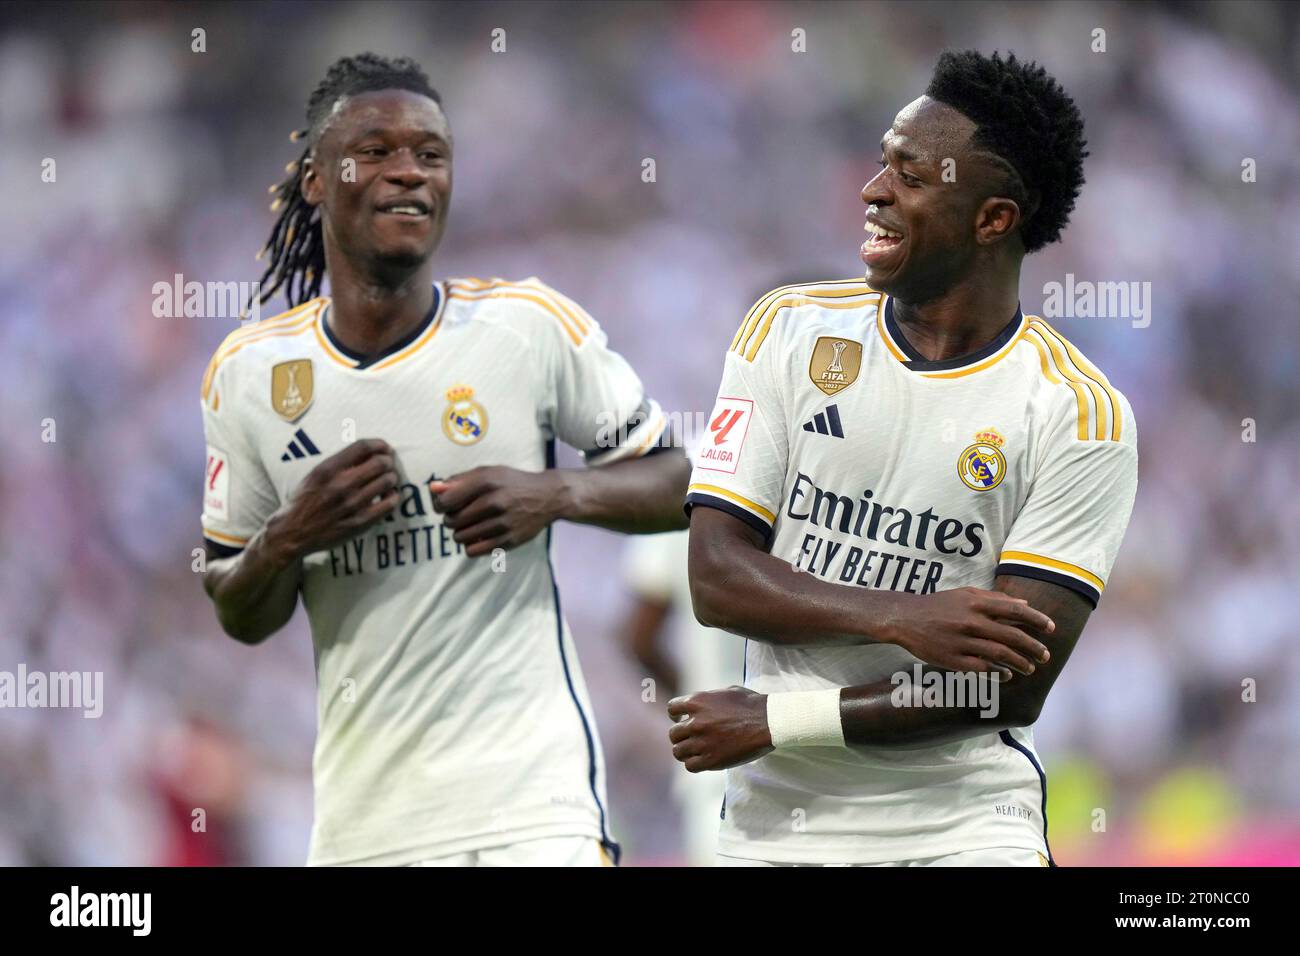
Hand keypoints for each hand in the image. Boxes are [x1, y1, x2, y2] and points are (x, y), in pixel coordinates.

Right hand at [265, 439, 399, 560]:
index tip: (385, 448)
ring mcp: (351, 504)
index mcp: (328, 469)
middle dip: (389, 461)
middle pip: (380, 462)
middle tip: (388, 465)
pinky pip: (389, 504)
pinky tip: (388, 497)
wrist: (293, 533)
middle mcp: (340, 485)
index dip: (380, 444)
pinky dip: (393, 497)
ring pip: (387, 481)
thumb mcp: (316, 475)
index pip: (363, 447)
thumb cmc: (306, 501)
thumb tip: (370, 451)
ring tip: (389, 480)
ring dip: (392, 478)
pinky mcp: (360, 522)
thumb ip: (340, 463)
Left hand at [430, 466, 568, 556]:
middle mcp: (495, 501)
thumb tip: (432, 489)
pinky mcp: (509, 540)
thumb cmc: (511, 483)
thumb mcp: (488, 473)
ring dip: (460, 533)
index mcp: (486, 481)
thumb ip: (459, 480)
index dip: (440, 505)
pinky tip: (478, 537)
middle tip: (462, 515)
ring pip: (460, 538)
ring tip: (470, 526)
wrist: (547, 497)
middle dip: (451, 519)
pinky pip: (473, 551)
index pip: (445, 500)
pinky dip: (471, 546)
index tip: (446, 505)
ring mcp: (503, 523)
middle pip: (451, 521)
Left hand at [667, 686, 773, 772]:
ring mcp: (702, 742)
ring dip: (685, 751)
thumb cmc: (751, 704)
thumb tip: (700, 704)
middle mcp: (696, 722)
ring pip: (678, 751)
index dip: (675, 715)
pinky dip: (694, 763)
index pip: (672, 709)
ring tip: (694, 751)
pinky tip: (703, 760)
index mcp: (697, 702)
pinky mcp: (711, 760)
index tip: (680, 719)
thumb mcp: (726, 692)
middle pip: (673, 734)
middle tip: (690, 738)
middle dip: (681, 735)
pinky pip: (690, 765)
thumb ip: (708, 699)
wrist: (768, 722)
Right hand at [877, 587, 1053, 676]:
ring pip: (1000, 654)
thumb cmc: (938, 605)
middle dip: (1033, 647)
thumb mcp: (965, 594)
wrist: (905, 618)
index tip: (1051, 629)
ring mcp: (962, 641)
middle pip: (1011, 635)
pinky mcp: (953, 659)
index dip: (1036, 620)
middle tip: (1045, 655)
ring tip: (1031, 668)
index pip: (1014, 611)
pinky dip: (998, 672)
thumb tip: (1025, 605)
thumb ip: (995, 599)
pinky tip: (1007, 675)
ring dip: (1020, 662)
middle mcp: (971, 621)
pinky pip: (982, 668)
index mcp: (976, 603)